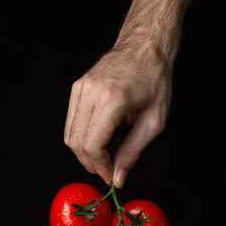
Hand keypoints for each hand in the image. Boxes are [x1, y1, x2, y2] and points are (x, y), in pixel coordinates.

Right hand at [64, 47, 171, 188]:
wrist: (145, 48)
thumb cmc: (155, 80)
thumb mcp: (153, 122)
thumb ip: (133, 152)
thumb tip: (118, 177)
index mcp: (111, 101)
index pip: (92, 146)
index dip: (100, 167)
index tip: (111, 176)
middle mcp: (90, 93)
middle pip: (76, 143)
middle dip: (92, 162)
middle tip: (112, 166)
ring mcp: (80, 88)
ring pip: (70, 134)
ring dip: (88, 150)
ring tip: (112, 146)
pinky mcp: (77, 87)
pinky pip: (72, 121)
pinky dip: (85, 135)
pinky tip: (106, 133)